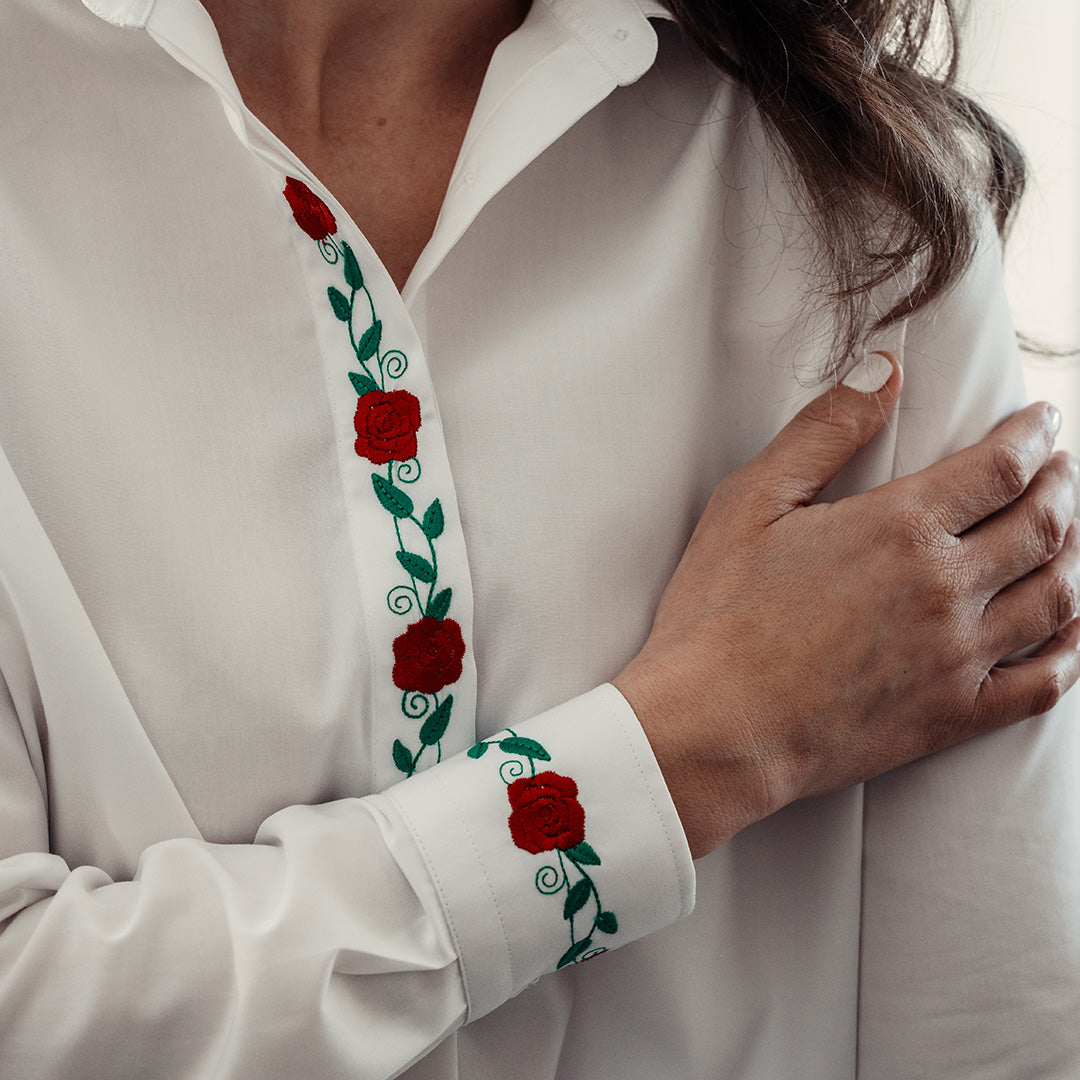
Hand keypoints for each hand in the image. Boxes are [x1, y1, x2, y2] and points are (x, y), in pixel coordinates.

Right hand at [614, 353, 1079, 858]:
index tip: (1042, 421)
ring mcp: (958, 658)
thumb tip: (884, 368)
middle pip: (1041, 526)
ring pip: (1056, 597)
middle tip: (1065, 468)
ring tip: (1072, 534)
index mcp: (901, 528)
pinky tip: (1075, 631)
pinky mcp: (952, 716)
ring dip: (1076, 555)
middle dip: (1063, 488)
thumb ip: (824, 431)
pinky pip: (1043, 682)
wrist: (714, 730)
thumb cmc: (717, 615)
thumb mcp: (750, 502)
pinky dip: (1073, 649)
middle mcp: (947, 589)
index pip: (999, 467)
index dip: (1032, 435)